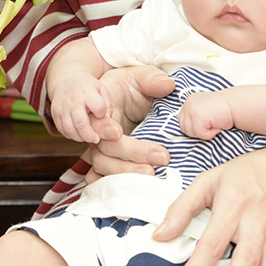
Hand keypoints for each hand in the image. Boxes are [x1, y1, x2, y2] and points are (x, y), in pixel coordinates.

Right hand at [50, 73, 113, 143]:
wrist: (67, 81)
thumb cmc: (89, 88)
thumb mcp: (102, 90)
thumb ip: (108, 106)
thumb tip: (106, 122)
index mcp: (87, 92)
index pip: (98, 107)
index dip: (102, 114)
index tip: (101, 114)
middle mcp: (73, 100)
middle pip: (81, 124)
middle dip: (90, 136)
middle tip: (96, 139)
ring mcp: (62, 107)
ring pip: (70, 130)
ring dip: (80, 138)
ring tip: (87, 136)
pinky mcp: (55, 114)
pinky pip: (62, 130)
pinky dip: (71, 135)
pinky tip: (78, 132)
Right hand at [81, 65, 174, 181]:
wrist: (127, 100)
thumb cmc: (132, 87)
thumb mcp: (141, 76)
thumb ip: (152, 79)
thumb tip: (167, 85)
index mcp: (102, 110)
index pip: (97, 123)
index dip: (104, 130)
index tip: (119, 131)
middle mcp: (98, 133)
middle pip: (103, 150)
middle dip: (130, 156)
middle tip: (160, 158)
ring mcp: (102, 151)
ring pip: (102, 168)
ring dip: (125, 174)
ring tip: (152, 175)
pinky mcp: (109, 164)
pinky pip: (102, 180)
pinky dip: (115, 186)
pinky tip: (136, 189)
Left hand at [177, 91, 233, 140]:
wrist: (236, 105)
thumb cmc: (224, 110)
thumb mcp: (205, 110)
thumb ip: (195, 116)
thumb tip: (189, 129)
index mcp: (190, 101)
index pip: (182, 121)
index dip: (195, 127)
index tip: (207, 123)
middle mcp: (189, 103)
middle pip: (184, 128)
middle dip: (197, 131)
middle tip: (211, 125)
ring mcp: (192, 109)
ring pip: (190, 132)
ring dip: (204, 133)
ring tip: (215, 124)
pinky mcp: (198, 116)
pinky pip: (200, 134)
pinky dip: (210, 134)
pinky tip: (217, 126)